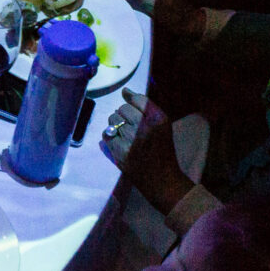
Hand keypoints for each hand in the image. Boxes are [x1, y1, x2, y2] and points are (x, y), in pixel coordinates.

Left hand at [104, 89, 190, 211]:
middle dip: (124, 115)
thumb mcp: (163, 125)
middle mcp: (144, 128)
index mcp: (159, 120)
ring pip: (112, 119)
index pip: (137, 99)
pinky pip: (106, 134)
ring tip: (127, 135)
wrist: (162, 180)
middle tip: (133, 128)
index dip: (133, 104)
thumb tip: (125, 91)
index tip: (135, 113)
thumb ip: (145, 106)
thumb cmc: (162, 150)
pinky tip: (121, 143)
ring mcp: (130, 140)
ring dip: (116, 125)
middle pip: (122, 108)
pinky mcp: (119, 152)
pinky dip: (111, 137)